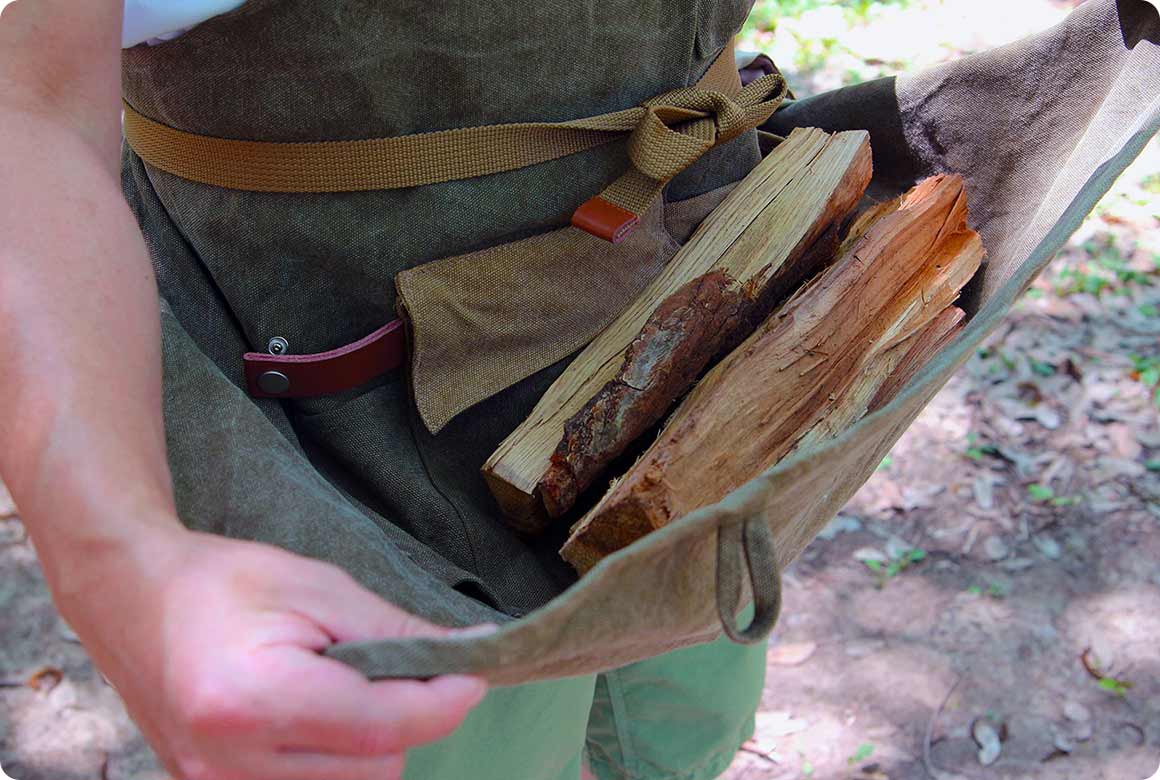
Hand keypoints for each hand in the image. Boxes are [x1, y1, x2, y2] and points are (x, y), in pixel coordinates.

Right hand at [55, 524, 488, 779]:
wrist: (131, 597)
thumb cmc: (226, 581)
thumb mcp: (319, 587)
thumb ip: (393, 633)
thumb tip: (465, 657)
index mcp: (257, 699)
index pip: (384, 726)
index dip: (444, 703)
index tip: (476, 674)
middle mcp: (232, 763)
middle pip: (375, 766)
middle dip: (407, 718)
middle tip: (398, 667)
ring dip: (372, 744)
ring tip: (342, 687)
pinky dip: (335, 761)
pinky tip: (318, 717)